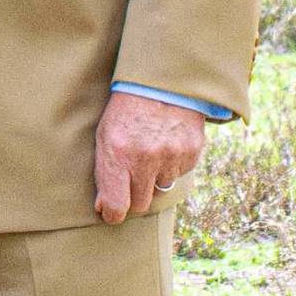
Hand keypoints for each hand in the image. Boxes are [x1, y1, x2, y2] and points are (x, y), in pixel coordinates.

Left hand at [92, 93, 206, 225]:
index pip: (117, 206)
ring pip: (161, 189)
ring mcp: (172, 156)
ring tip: (149, 151)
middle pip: (140, 204)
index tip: (111, 213)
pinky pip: (179, 173)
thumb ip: (104, 171)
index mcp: (119, 154)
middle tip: (130, 179)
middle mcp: (146, 159)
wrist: (162, 81)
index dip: (113, 214)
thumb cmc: (126, 109)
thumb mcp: (105, 134)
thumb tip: (105, 207)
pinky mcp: (191, 152)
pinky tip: (166, 143)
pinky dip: (172, 164)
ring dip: (154, 178)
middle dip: (133, 197)